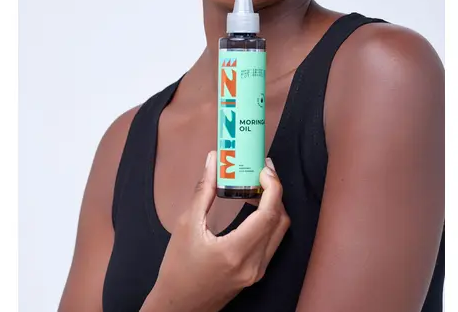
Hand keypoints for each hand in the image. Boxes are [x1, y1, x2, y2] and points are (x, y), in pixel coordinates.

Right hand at [143, 152, 290, 311]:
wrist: (178, 306)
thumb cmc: (178, 269)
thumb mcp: (186, 225)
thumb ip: (204, 190)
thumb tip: (213, 161)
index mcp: (236, 251)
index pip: (269, 213)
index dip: (273, 186)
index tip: (264, 168)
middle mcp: (254, 264)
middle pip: (279, 220)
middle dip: (275, 191)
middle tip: (261, 171)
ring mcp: (257, 271)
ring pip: (279, 232)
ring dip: (274, 206)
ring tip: (258, 186)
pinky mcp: (256, 274)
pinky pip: (272, 242)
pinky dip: (269, 221)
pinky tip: (255, 207)